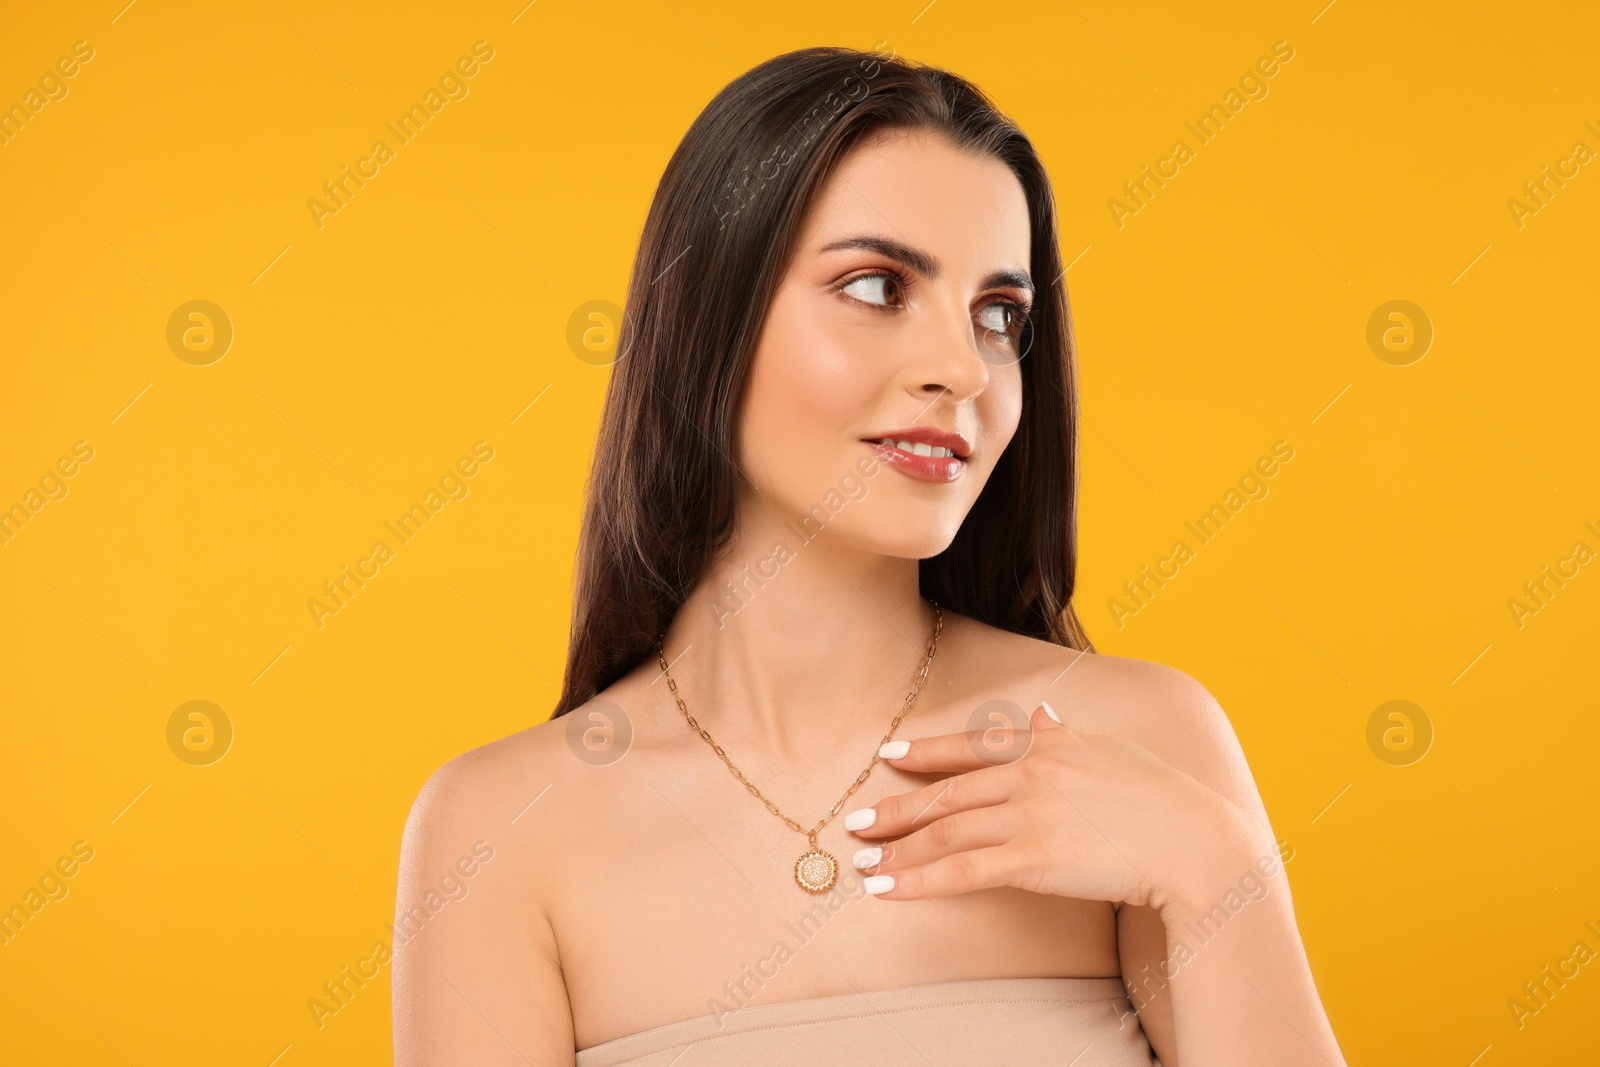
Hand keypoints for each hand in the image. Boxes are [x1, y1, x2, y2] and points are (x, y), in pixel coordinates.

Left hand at [843, 703, 1261, 917]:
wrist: (1194, 843)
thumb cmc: (1164, 800)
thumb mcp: (1113, 752)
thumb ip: (1069, 735)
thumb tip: (1046, 712)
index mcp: (1049, 744)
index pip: (973, 744)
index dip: (927, 750)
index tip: (890, 755)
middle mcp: (1031, 774)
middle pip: (948, 792)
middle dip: (897, 808)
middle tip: (857, 820)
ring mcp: (1029, 815)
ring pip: (946, 832)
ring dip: (898, 849)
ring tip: (864, 860)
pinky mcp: (1032, 859)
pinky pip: (961, 871)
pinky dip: (917, 880)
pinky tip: (886, 888)